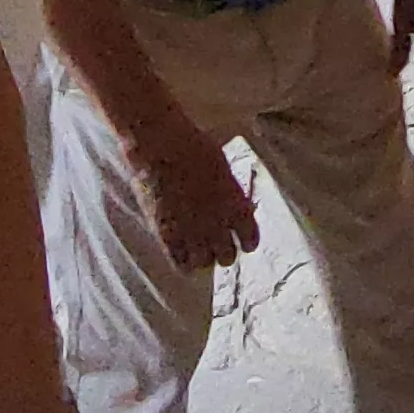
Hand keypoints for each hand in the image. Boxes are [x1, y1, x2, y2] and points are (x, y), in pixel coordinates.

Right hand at [124, 112, 259, 271]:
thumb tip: (237, 206)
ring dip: (203, 258)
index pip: (250, 239)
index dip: (247, 242)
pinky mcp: (168, 236)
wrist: (163, 147)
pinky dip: (184, 263)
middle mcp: (218, 225)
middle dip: (224, 252)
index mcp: (236, 207)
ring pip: (205, 263)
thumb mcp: (223, 169)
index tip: (244, 243)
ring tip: (198, 251)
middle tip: (217, 246)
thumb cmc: (195, 148)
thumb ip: (231, 193)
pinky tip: (183, 256)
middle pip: (227, 256)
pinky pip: (181, 264)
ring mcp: (192, 233)